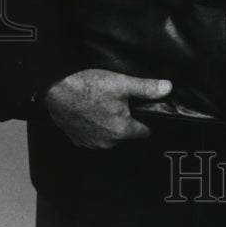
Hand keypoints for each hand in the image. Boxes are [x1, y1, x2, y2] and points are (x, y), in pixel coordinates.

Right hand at [43, 68, 171, 148]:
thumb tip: (169, 88)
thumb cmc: (90, 86)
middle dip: (125, 122)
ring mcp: (89, 143)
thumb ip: (147, 88)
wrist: (56, 89)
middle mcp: (107, 143)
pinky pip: (91, 136)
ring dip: (108, 126)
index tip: (144, 112)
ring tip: (104, 107)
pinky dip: (93, 128)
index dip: (146, 121)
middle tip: (121, 103)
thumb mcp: (122, 83)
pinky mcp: (75, 139)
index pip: (143, 132)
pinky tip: (90, 113)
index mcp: (122, 131)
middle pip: (125, 134)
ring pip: (108, 136)